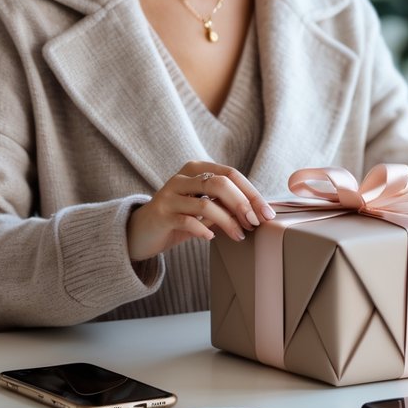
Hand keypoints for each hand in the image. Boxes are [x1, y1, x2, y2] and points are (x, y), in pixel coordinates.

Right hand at [126, 162, 275, 260]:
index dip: (252, 193)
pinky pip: (188, 221)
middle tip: (255, 223)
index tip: (267, 213)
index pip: (230, 174)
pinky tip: (211, 238)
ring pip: (206, 203)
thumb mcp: (203, 207)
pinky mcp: (161, 214)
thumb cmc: (178, 218)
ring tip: (238, 235)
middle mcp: (182, 178)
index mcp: (195, 169)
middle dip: (243, 204)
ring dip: (228, 221)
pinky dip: (204, 230)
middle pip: (221, 184)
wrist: (140, 232)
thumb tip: (258, 211)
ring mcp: (169, 195)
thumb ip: (224, 204)